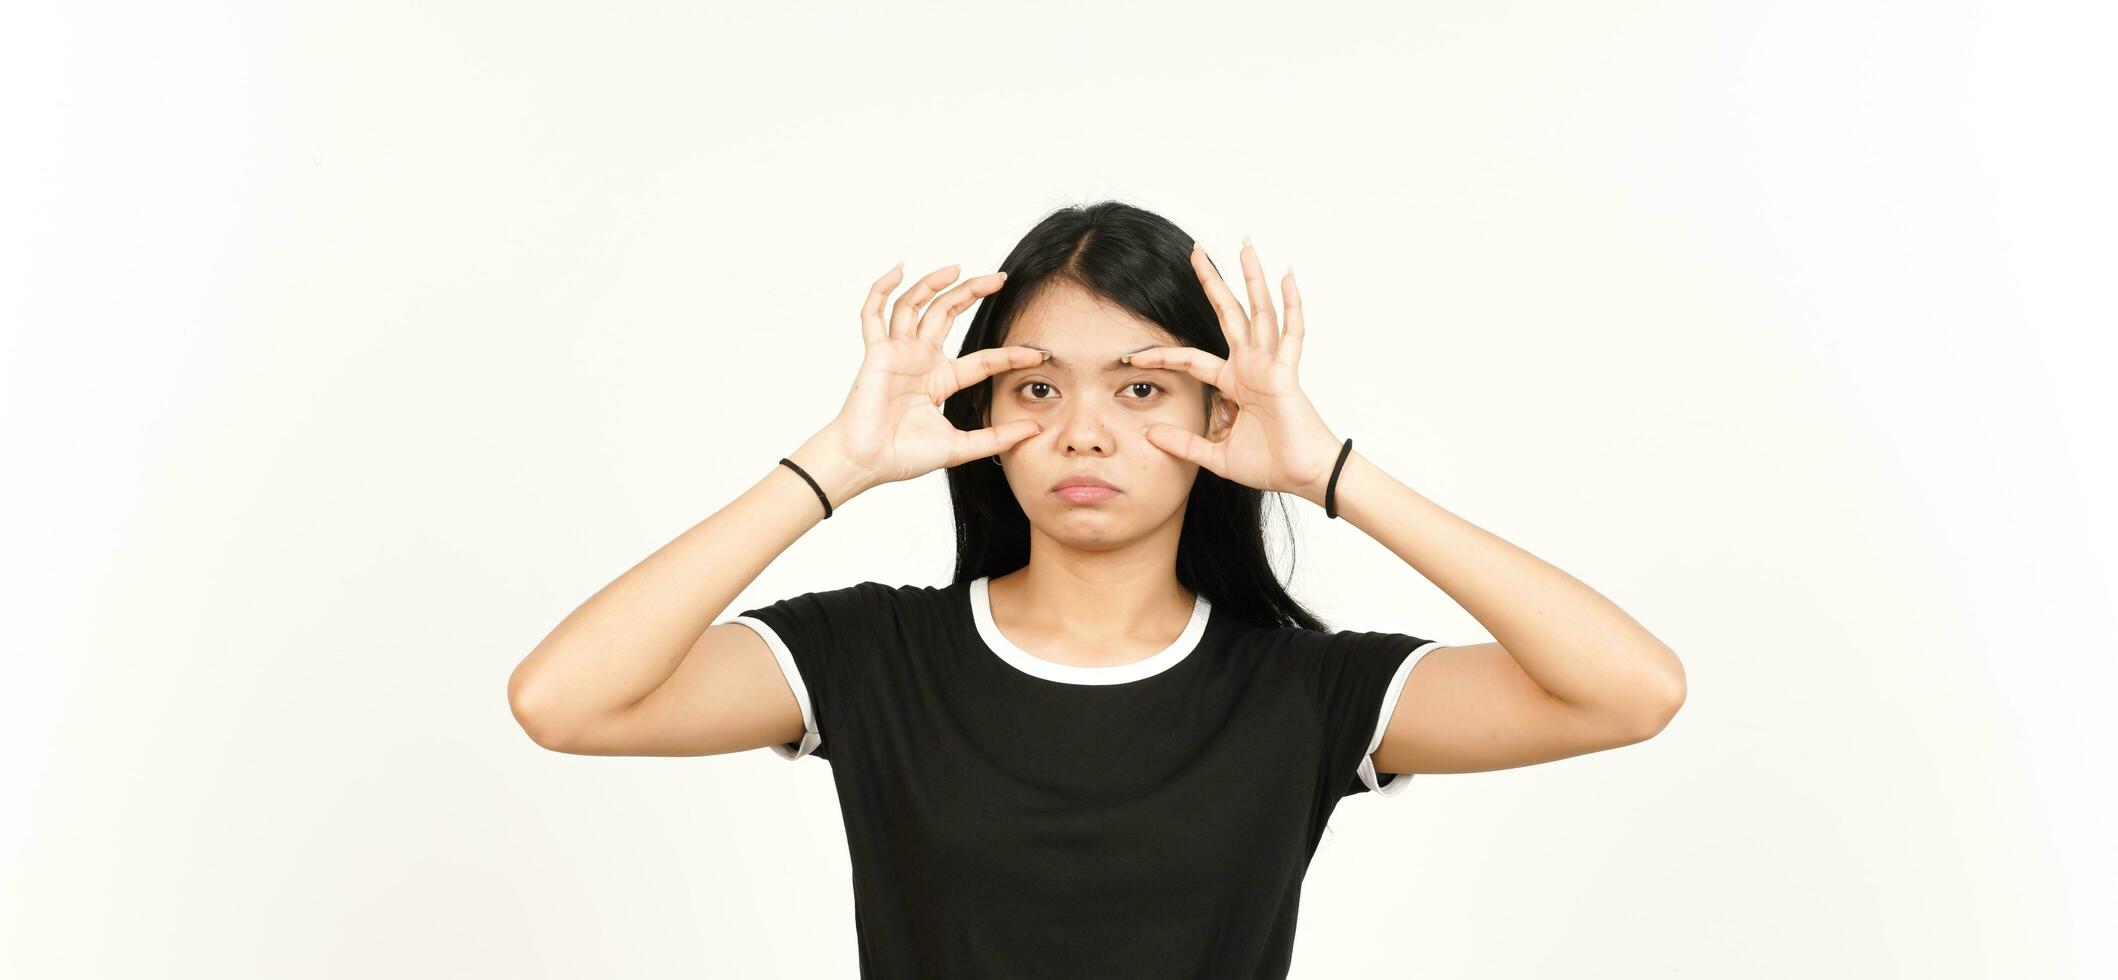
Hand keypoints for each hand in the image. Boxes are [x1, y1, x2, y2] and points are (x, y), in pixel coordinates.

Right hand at [802, 261, 1047, 495]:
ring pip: (914, 306)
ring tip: (956, 268)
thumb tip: (1033, 430)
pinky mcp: (876, 353)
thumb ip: (995, 438)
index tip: (1037, 353)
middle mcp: (920, 360)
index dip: (1010, 355)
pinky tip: (899, 270)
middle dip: (972, 293)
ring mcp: (898, 353)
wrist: (867, 462)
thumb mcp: (959, 446)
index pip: (982, 360)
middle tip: (998, 278)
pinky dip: (882, 289)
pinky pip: (874, 314)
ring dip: (932, 283)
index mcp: (940, 380)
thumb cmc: (903, 456)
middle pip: (947, 314)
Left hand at [1124, 238, 1343, 505]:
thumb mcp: (1217, 455)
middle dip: (1212, 282)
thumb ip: (1186, 445)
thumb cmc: (1271, 464)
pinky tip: (1287, 276)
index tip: (1135, 355)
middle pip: (1228, 313)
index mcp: (1234, 383)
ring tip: (1245, 246)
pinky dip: (1291, 305)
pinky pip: (1291, 333)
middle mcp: (1250, 366)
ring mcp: (1269, 365)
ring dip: (1252, 279)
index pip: (1191, 359)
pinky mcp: (1285, 372)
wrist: (1302, 476)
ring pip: (1259, 311)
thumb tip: (1150, 436)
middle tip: (1197, 251)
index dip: (1163, 355)